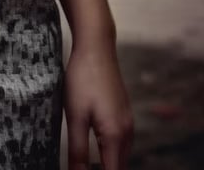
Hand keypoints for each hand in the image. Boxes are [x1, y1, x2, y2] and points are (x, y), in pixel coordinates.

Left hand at [64, 39, 133, 169]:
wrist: (96, 46)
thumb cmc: (82, 78)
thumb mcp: (75, 115)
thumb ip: (78, 149)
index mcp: (116, 136)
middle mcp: (127, 132)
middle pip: (119, 167)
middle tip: (81, 168)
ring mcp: (128, 121)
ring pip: (121, 155)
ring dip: (108, 164)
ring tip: (87, 164)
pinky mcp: (124, 113)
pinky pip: (121, 142)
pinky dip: (111, 151)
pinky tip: (97, 148)